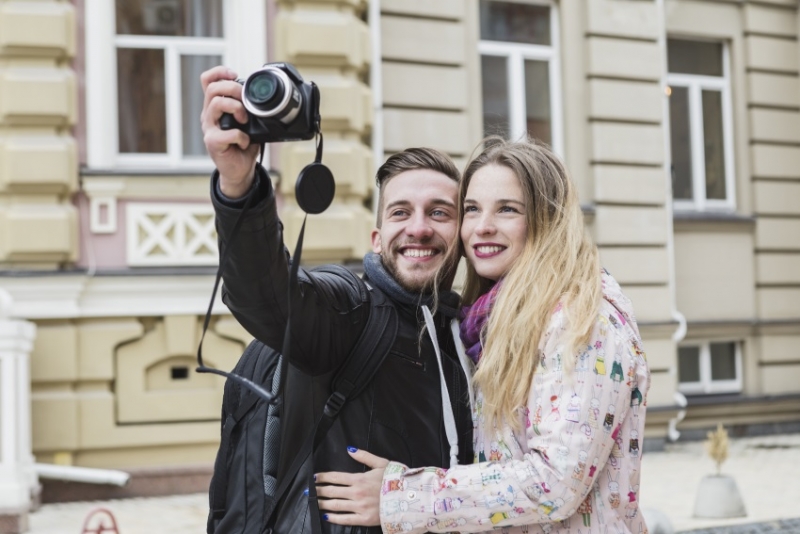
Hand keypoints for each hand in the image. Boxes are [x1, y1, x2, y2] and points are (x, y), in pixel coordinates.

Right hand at [200, 65, 259, 197]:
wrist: (239, 170)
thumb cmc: (242, 145)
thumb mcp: (247, 122)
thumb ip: (248, 108)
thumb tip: (259, 95)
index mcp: (215, 107)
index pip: (207, 81)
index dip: (219, 72)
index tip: (234, 75)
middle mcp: (209, 115)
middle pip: (213, 88)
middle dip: (233, 89)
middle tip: (245, 101)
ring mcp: (209, 128)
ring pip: (217, 104)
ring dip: (237, 108)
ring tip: (244, 120)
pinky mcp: (212, 142)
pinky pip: (228, 133)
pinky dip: (241, 136)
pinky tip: (244, 142)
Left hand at [315, 448, 389, 526]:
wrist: (409, 498)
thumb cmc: (396, 479)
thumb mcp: (382, 463)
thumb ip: (364, 456)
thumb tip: (349, 449)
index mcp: (359, 478)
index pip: (335, 477)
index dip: (323, 477)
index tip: (314, 477)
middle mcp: (356, 493)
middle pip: (332, 491)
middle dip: (319, 490)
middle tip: (309, 491)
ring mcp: (359, 507)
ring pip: (335, 505)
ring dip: (322, 504)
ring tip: (314, 503)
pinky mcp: (364, 519)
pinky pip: (345, 519)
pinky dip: (334, 518)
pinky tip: (326, 517)